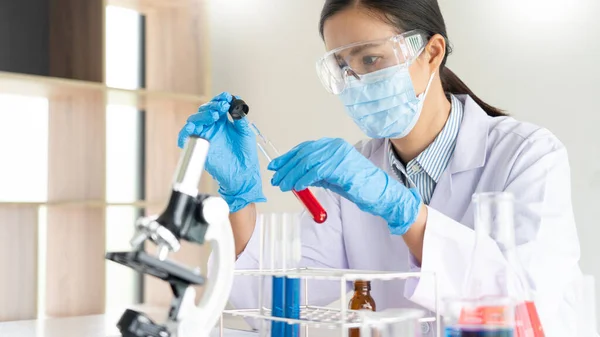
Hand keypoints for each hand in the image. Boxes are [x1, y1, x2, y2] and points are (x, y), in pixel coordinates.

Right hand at [177, 92, 265, 212]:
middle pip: (205, 110)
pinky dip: (185, 132)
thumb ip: (239, 119)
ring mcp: (205, 136)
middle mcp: (212, 128)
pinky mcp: (199, 147)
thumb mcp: (246, 133)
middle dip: (212, 105)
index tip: (226, 97)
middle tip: (222, 106)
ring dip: (202, 115)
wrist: (244, 175)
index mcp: (223, 123)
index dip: (220, 99)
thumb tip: (236, 104)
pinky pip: (186, 137)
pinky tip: (193, 127)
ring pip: (194, 120)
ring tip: (214, 115)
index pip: (217, 106)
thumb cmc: (246, 156)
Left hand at [267, 138, 421, 234]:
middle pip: (303, 154)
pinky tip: (297, 186)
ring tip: (283, 185)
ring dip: (292, 175)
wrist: (378, 193)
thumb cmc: (356, 186)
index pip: (304, 148)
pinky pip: (316, 171)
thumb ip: (313, 173)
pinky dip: (304, 179)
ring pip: (307, 162)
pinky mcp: (341, 165)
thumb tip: (292, 175)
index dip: (287, 157)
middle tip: (275, 179)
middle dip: (286, 167)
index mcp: (332, 145)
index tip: (274, 166)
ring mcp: (338, 154)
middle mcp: (334, 146)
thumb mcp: (330, 178)